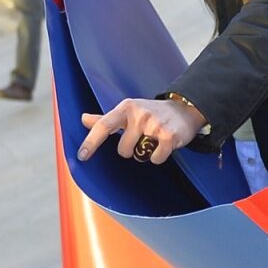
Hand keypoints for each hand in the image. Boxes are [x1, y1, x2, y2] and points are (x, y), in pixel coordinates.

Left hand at [76, 97, 207, 164]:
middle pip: (123, 150)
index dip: (91, 142)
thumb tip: (83, 119)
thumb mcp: (128, 111)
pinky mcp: (169, 136)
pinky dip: (159, 156)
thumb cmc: (151, 113)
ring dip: (145, 153)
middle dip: (132, 149)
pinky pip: (155, 159)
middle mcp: (140, 114)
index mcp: (126, 108)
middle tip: (143, 137)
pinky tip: (165, 144)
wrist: (185, 108)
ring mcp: (155, 124)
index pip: (104, 125)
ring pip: (139, 155)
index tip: (82, 156)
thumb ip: (105, 119)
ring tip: (154, 139)